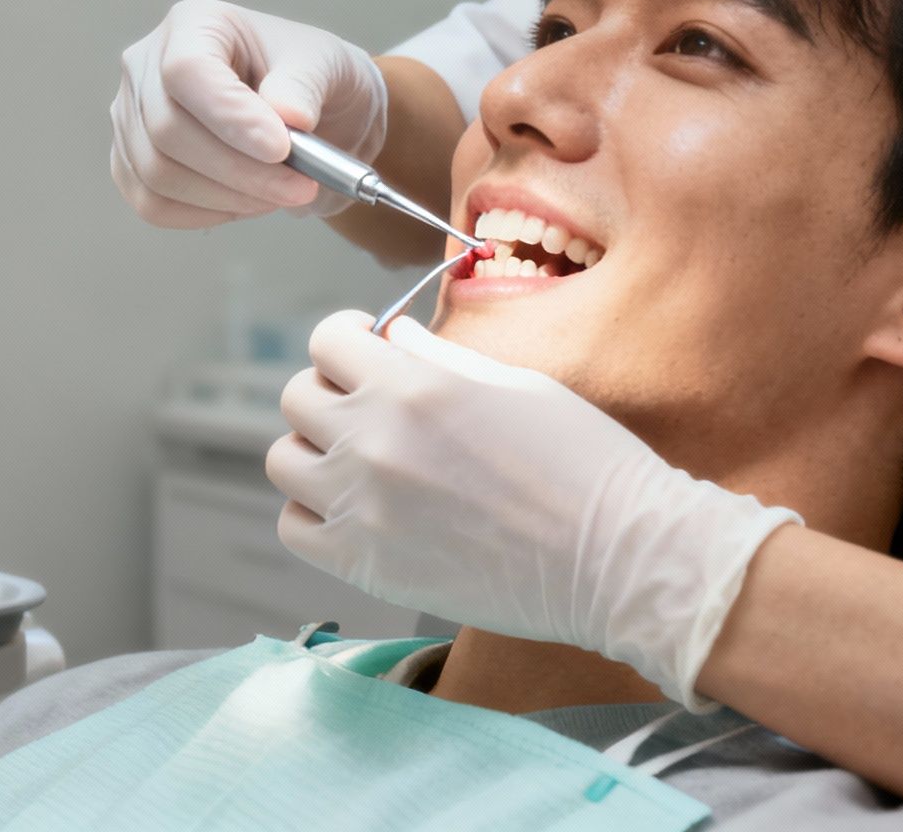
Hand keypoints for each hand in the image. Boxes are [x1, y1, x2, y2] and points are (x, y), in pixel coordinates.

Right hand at [110, 0, 387, 226]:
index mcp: (193, 24)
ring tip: (278, 192)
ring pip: (158, 173)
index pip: (186, 70)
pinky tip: (245, 201)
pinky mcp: (131, 161)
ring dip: (228, 197)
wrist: (304, 116)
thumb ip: (306, 85)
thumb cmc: (307, 80)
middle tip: (299, 186)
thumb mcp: (326, 66)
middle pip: (167, 130)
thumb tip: (288, 115)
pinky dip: (205, 213)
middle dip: (240, 170)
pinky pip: (152, 203)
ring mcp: (132, 115)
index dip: (230, 117)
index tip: (281, 149)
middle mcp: (147, 64)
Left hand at [268, 311, 800, 706]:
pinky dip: (313, 514)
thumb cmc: (583, 463)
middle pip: (296, 398)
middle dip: (328, 391)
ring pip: (284, 461)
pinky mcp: (367, 566)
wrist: (618, 558)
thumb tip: (389, 336)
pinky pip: (295, 529)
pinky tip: (354, 508)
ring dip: (314, 451)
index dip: (343, 339)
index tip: (361, 347)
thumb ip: (437, 359)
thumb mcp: (514, 384)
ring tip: (356, 458)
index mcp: (413, 387)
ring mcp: (364, 507)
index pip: (326, 342)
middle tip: (364, 404)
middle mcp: (374, 441)